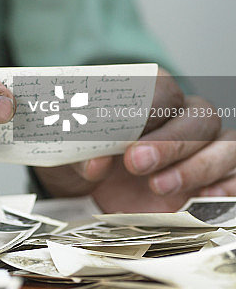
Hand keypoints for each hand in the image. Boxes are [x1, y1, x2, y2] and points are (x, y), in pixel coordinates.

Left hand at [33, 68, 235, 210]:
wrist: (88, 187)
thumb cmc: (82, 156)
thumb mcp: (69, 155)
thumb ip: (80, 157)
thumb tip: (93, 163)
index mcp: (147, 92)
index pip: (164, 89)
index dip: (151, 112)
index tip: (126, 141)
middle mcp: (181, 113)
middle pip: (198, 117)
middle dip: (171, 143)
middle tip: (136, 164)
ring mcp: (203, 145)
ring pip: (225, 143)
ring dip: (197, 166)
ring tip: (159, 187)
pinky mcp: (213, 176)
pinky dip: (227, 186)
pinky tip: (202, 199)